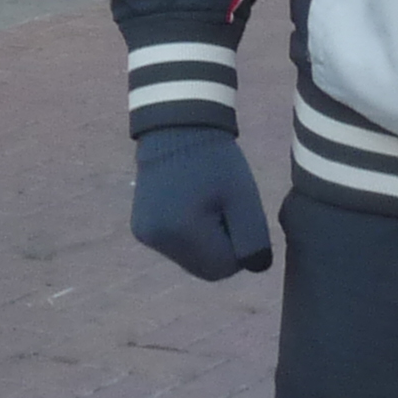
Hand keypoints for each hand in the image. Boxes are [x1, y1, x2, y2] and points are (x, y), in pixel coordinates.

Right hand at [132, 128, 273, 279]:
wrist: (177, 129)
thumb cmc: (216, 161)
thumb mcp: (244, 197)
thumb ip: (253, 238)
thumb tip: (256, 267)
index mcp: (181, 231)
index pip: (224, 268)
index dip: (240, 249)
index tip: (240, 217)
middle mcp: (157, 240)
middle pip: (205, 268)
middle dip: (223, 249)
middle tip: (227, 212)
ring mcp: (146, 235)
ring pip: (191, 260)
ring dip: (207, 244)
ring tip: (210, 206)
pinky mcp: (141, 229)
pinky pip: (175, 247)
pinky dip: (190, 237)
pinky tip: (193, 207)